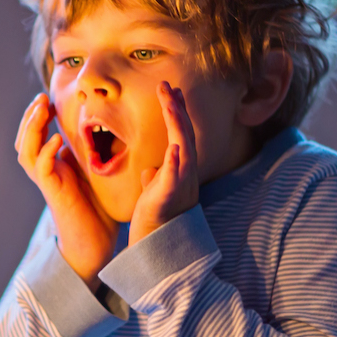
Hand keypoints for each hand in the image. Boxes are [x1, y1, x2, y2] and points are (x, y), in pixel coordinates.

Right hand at [15, 93, 117, 288]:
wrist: (97, 243)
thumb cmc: (98, 211)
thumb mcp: (94, 173)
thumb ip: (88, 154)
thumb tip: (95, 132)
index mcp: (53, 166)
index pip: (34, 135)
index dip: (37, 116)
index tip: (48, 98)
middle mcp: (46, 172)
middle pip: (23, 140)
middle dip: (30, 117)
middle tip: (41, 98)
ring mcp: (47, 182)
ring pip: (25, 152)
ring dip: (32, 129)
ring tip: (41, 111)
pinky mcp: (54, 193)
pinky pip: (42, 169)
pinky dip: (46, 152)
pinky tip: (55, 140)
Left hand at [130, 82, 199, 245]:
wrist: (155, 251)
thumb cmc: (154, 223)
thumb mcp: (154, 196)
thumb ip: (156, 181)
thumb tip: (151, 171)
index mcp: (181, 174)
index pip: (181, 136)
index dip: (177, 113)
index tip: (170, 91)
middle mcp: (185, 178)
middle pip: (185, 137)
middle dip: (177, 110)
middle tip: (167, 86)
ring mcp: (180, 189)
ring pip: (183, 152)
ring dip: (177, 127)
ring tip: (170, 105)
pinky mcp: (168, 202)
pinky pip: (174, 180)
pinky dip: (175, 163)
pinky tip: (174, 147)